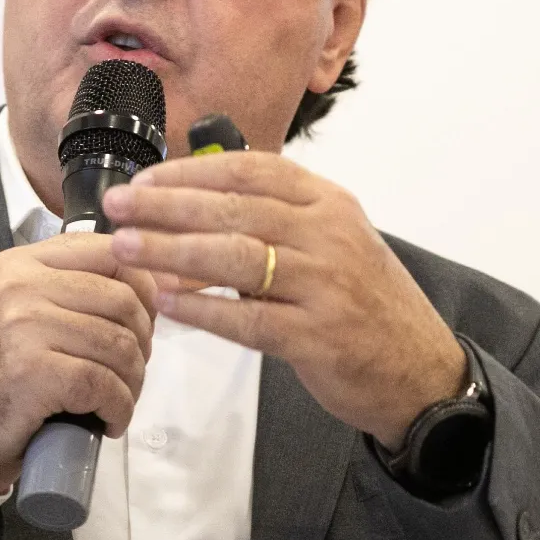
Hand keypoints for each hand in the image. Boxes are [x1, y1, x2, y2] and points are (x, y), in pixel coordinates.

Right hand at [0, 233, 157, 493]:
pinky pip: (104, 385)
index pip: (107, 250)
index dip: (142, 286)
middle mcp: (20, 286)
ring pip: (118, 345)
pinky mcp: (33, 372)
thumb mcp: (24, 311)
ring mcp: (24, 326)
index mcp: (21, 264)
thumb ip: (72, 289)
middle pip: (123, 300)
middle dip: (142, 342)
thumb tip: (152, 286)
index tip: (144, 320)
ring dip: (133, 382)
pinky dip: (118, 409)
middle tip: (131, 370)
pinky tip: (108, 421)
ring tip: (119, 399)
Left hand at [102, 152, 464, 451]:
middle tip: (118, 207)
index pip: (250, 170)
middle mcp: (328, 235)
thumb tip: (185, 208)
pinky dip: (203, 309)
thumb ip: (268, 220)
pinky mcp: (319, 336)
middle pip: (234, 209)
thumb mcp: (327, 242)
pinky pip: (248, 319)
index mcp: (327, 203)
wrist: (420, 369)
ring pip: (236, 257)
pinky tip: (166, 304)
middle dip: (166, 206)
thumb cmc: (361, 302)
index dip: (190, 172)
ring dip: (172, 251)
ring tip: (126, 248)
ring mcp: (326, 285)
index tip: (144, 179)